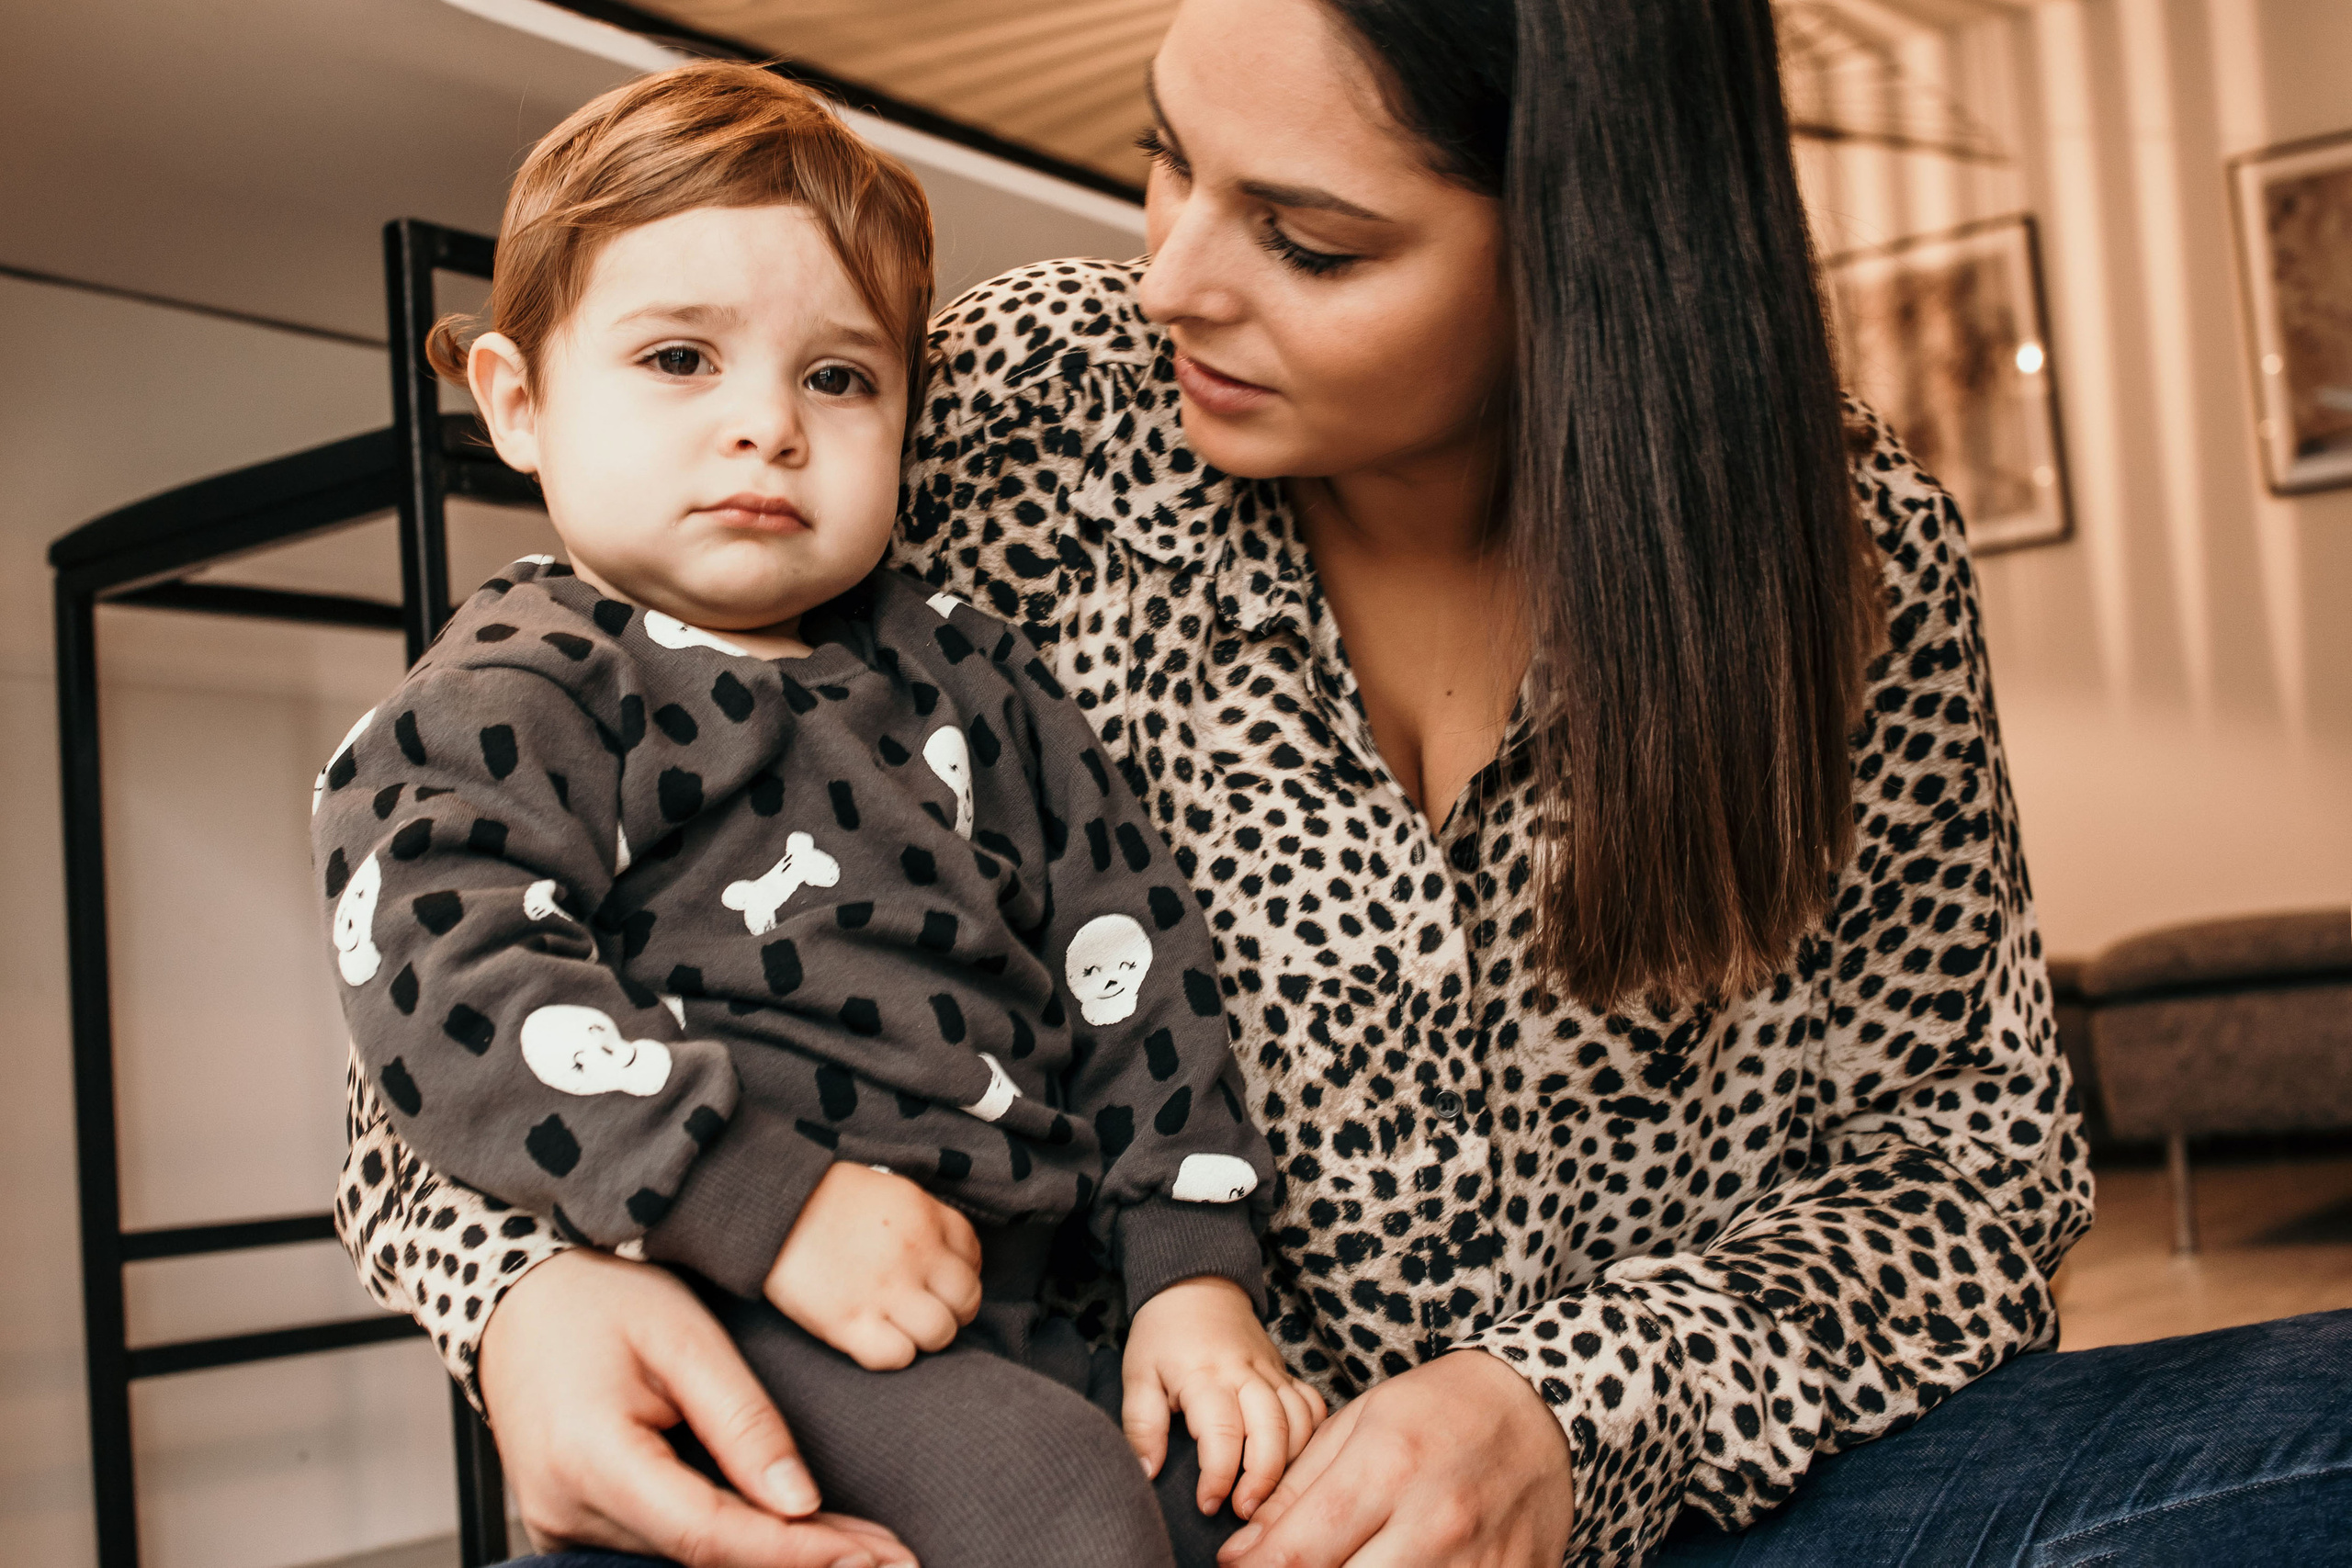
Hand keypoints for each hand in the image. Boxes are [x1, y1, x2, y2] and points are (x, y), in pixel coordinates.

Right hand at [479, 1247, 916, 1566]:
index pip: (708, 1532)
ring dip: (774, 1558)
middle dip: (804, 1562)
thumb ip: (743, 1421)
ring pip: (686, 1561)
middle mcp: (568, 1511)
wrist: (517, 1299)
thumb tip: (801, 1502)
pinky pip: (662, 1547)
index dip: (794, 1553)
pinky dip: (731, 1545)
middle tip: (892, 1560)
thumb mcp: (684, 1338)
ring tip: (862, 1548)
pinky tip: (796, 1538)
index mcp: (592, 1459)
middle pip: (702, 1558)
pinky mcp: (573, 1525)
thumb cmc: (599, 1300)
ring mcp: (563, 1526)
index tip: (870, 1556)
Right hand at [765, 1163, 983, 1369]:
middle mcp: (914, 1253)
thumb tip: (949, 1255)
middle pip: (967, 1301)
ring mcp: (884, 1290)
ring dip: (926, 1337)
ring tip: (902, 1327)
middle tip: (928, 1311)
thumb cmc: (826, 1198)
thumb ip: (925, 1219)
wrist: (769, 1207)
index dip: (962, 1275)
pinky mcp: (849, 1322)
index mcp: (925, 1216)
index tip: (942, 1283)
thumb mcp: (889, 1191)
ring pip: (940, 1334)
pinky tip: (875, 1339)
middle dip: (954, 1311)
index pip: (973, 1256)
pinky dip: (892, 1354)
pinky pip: (896, 1357)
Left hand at [1122, 1276, 1326, 1520]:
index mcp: (1204, 1376)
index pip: (1222, 1432)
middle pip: (1272, 1429)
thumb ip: (1142, 1425)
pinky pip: (1313, 1404)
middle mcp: (1245, 1373)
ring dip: (1290, 1462)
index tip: (1208, 1504)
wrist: (1195, 1284)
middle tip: (1244, 1511)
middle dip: (1263, 1477)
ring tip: (1269, 1494)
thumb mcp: (1137, 1375)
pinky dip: (1312, 1435)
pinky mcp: (1285, 1372)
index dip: (1219, 1475)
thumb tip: (1147, 1472)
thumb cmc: (1162, 1336)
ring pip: (1299, 1420)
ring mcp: (1271, 1371)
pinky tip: (1295, 1461)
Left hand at [1215, 1349, 1574, 1567]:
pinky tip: (1395, 1566)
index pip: (1298, 1553)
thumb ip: (1296, 1491)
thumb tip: (1243, 1552)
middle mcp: (1435, 1520)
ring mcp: (1478, 1561)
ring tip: (1352, 1559)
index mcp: (1387, 1467)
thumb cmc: (1438, 1411)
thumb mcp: (1358, 1425)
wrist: (1538, 1409)